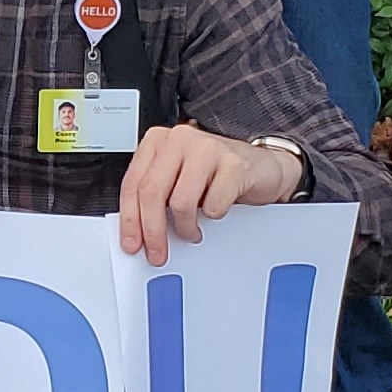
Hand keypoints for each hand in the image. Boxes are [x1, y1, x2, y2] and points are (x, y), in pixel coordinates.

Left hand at [115, 123, 297, 264]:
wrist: (261, 168)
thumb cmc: (216, 175)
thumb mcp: (177, 180)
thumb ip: (155, 198)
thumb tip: (136, 233)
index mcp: (158, 141)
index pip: (133, 183)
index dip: (130, 219)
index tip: (132, 243)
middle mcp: (179, 139)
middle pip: (152, 192)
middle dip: (152, 231)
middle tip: (158, 252)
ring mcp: (207, 148)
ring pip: (180, 202)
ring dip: (185, 227)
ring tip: (192, 231)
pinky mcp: (233, 163)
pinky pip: (212, 206)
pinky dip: (212, 217)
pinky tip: (215, 211)